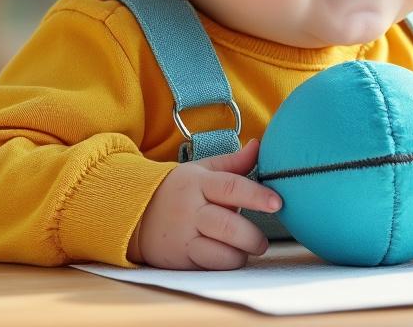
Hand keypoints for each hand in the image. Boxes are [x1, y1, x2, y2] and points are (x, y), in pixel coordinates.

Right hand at [130, 139, 282, 269]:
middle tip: (262, 241)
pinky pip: (210, 265)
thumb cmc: (177, 191)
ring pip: (220, 252)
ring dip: (240, 254)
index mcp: (199, 183)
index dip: (257, 196)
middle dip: (252, 237)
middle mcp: (191, 210)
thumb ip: (233, 162)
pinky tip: (229, 255)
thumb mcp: (201, 170)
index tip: (277, 203)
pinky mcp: (180, 259)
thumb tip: (259, 145)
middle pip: (228, 226)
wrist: (134, 215)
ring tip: (247, 249)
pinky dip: (225, 263)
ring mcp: (184, 236)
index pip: (232, 187)